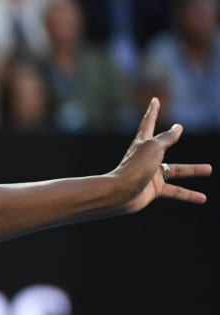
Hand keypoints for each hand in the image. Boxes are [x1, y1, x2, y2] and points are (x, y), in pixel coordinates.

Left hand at [112, 97, 211, 212]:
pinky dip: (188, 194)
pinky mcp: (153, 190)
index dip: (153, 110)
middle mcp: (147, 157)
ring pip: (176, 171)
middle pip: (163, 144)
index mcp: (143, 143)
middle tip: (180, 128)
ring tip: (210, 169)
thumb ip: (167, 138)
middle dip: (171, 136)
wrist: (120, 194)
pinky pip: (175, 191)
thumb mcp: (154, 147)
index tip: (154, 100)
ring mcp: (150, 174)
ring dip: (193, 170)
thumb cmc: (135, 167)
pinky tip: (202, 198)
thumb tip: (178, 127)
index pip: (149, 122)